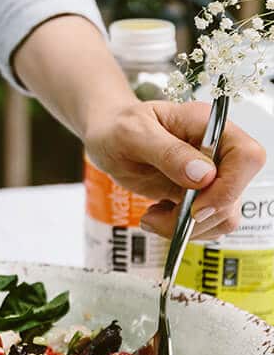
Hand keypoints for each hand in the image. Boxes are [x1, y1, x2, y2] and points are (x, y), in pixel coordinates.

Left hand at [84, 100, 265, 240]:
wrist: (107, 138)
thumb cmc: (118, 126)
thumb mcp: (133, 134)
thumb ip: (167, 151)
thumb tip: (204, 175)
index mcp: (207, 125)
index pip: (247, 156)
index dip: (229, 186)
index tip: (196, 205)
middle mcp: (216, 151)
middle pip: (235, 193)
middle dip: (199, 216)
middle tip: (158, 216)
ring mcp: (210, 175)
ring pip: (224, 216)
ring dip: (188, 227)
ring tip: (151, 217)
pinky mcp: (199, 196)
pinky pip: (207, 224)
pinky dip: (182, 229)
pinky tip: (156, 215)